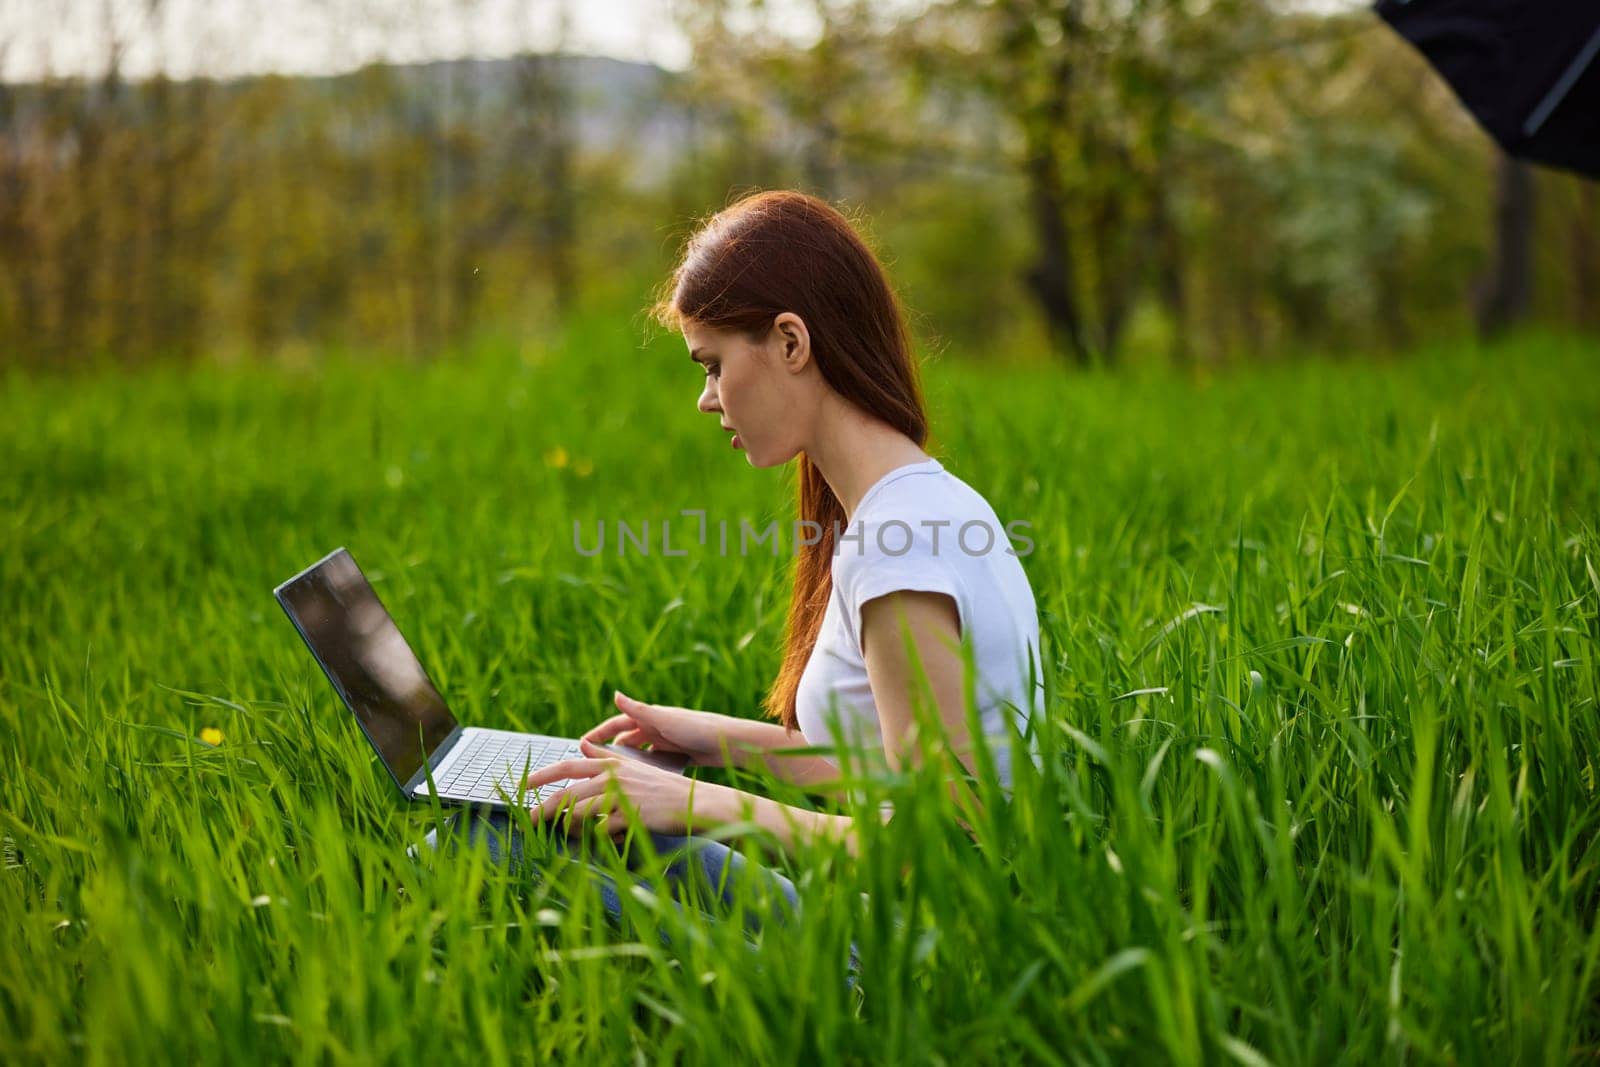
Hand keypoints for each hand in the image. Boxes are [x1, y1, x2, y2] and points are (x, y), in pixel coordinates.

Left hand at [524, 737, 728, 838]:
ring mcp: (621, 796)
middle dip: (545, 807)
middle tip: (530, 819)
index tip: (523, 785)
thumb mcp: (634, 767)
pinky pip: (601, 831)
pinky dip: (598, 838)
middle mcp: (613, 776)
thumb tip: (583, 746)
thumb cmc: (664, 789)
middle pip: (568, 792)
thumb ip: (607, 758)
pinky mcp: (630, 815)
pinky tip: (604, 841)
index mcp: (612, 764)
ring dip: (569, 827)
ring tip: (563, 836)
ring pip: (580, 813)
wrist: (695, 803)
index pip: (569, 766)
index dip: (543, 774)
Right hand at [582, 690, 742, 767]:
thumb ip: (639, 710)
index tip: (580, 744)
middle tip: (591, 767)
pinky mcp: (677, 755)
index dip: (598, 734)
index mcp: (651, 717)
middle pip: (625, 740)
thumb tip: (615, 694)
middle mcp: (656, 727)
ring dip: (626, 763)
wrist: (729, 742)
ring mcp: (666, 742)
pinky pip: (654, 763)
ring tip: (611, 779)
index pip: (616, 724)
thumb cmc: (698, 728)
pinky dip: (645, 771)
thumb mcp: (665, 720)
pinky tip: (640, 784)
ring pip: (639, 754)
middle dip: (608, 751)